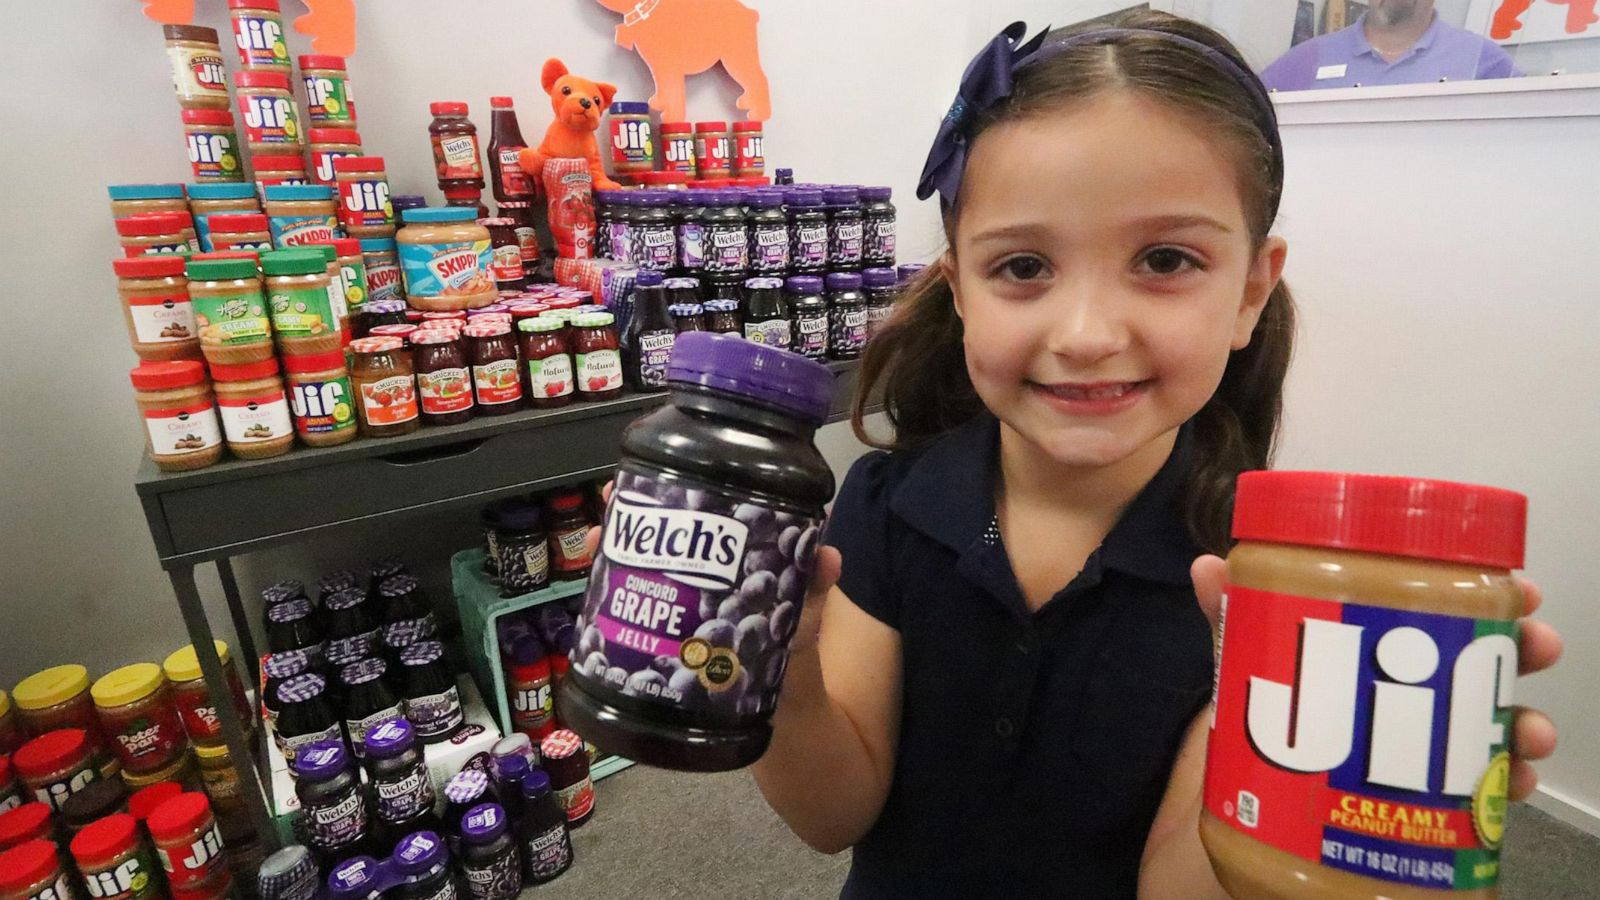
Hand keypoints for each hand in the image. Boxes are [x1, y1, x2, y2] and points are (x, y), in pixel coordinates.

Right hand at [583, 481, 844, 706]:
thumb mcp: (802, 614)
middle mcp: (694, 584)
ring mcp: (674, 617)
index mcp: (727, 567)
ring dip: (614, 558)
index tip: (648, 481)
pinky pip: (632, 626)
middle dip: (629, 523)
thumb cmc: (791, 653)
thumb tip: (830, 556)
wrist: (782, 717)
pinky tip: (595, 604)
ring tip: (599, 543)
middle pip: (653, 543)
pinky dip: (610, 612)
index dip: (668, 498)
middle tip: (610, 510)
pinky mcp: (662, 654)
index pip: (693, 521)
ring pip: (636, 577)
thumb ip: (814, 586)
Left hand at [1190, 555, 1561, 799]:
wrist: (1244, 817)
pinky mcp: (1421, 799)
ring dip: (1520, 723)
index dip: (1482, 595)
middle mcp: (1407, 695)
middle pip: (1474, 662)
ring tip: (1532, 732)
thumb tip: (1207, 566)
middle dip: (1515, 650)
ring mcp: (1419, 747)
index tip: (1518, 588)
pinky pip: (1475, 791)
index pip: (1437, 609)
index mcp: (1372, 648)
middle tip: (1538, 646)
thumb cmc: (1257, 730)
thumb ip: (1227, 619)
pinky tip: (1513, 784)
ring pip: (1487, 725)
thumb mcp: (1244, 669)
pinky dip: (1501, 786)